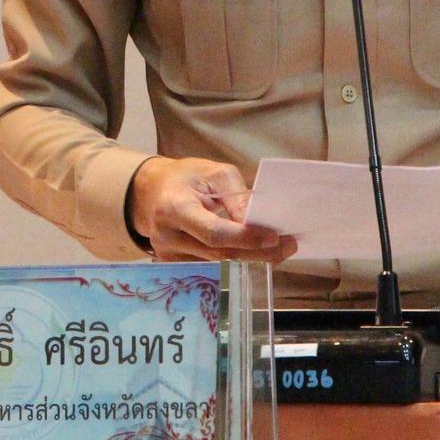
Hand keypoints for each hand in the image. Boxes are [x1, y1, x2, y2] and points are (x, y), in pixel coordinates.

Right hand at [129, 157, 297, 263]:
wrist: (152, 192)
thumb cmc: (186, 177)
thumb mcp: (214, 173)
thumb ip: (237, 196)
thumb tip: (259, 222)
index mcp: (174, 208)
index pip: (213, 232)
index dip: (245, 238)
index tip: (275, 236)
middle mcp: (167, 236)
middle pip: (219, 253)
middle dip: (256, 251)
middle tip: (287, 246)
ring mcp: (168, 255)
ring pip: (217, 263)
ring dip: (249, 256)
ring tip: (276, 248)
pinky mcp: (173, 265)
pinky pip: (210, 266)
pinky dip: (233, 258)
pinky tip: (252, 251)